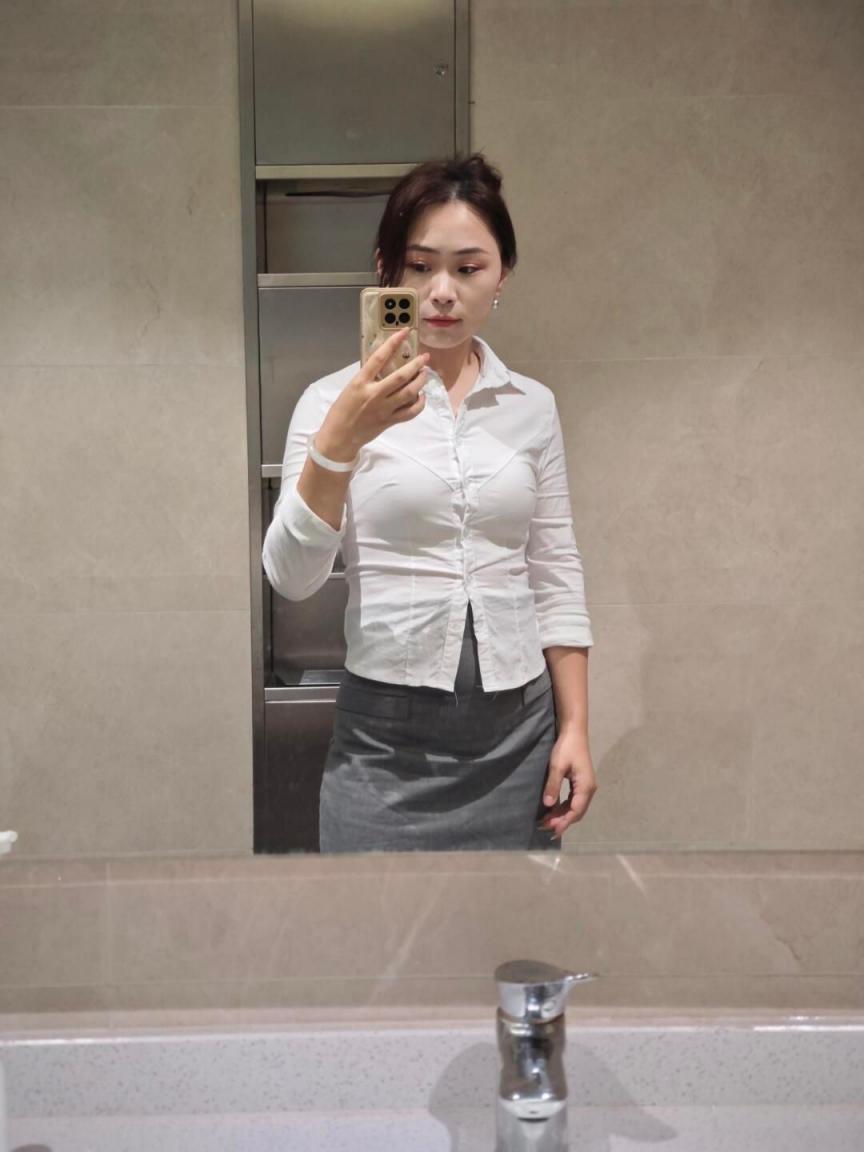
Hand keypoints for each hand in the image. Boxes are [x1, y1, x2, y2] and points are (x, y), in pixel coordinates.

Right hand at [316, 328, 428, 460]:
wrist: (339, 437)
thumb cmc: (341, 411)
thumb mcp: (350, 388)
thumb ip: (367, 378)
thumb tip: (385, 366)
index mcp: (360, 383)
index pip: (378, 358)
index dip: (392, 343)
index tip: (404, 332)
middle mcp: (374, 395)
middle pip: (400, 377)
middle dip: (416, 365)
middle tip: (425, 357)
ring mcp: (383, 409)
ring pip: (409, 393)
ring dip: (420, 382)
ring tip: (425, 373)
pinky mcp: (389, 421)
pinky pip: (410, 412)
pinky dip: (419, 404)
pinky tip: (421, 396)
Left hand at [538, 733, 596, 837]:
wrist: (574, 732)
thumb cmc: (566, 748)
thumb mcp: (557, 766)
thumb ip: (553, 785)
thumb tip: (548, 805)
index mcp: (586, 787)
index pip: (576, 811)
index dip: (564, 822)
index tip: (552, 830)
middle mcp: (589, 789)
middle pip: (576, 812)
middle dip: (562, 821)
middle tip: (544, 828)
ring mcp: (586, 787)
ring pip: (575, 807)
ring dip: (562, 815)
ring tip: (546, 822)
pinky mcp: (581, 783)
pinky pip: (573, 801)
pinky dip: (563, 808)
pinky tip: (552, 810)